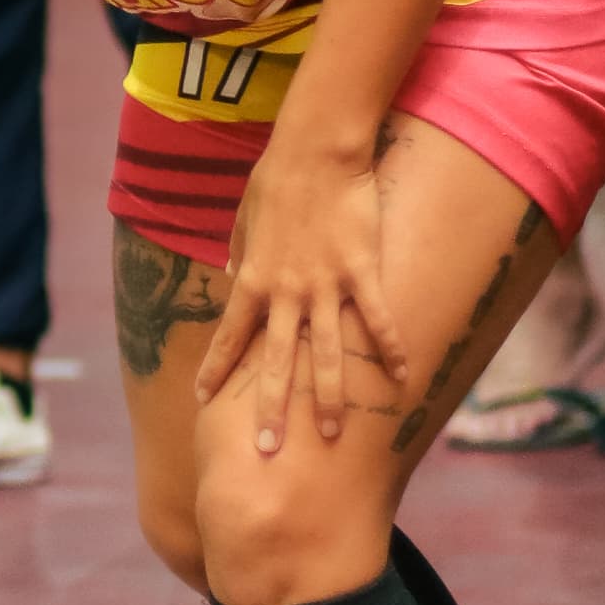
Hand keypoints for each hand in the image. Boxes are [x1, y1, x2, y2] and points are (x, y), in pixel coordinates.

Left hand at [193, 138, 404, 453]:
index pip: (228, 338)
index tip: (201, 402)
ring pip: (326, 354)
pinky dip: (391, 350)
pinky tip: (402, 379)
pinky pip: (378, 320)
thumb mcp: (244, 221)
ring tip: (330, 437)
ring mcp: (325, 286)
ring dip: (327, 398)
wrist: (316, 151)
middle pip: (276, 363)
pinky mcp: (362, 272)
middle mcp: (285, 293)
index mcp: (252, 281)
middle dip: (270, 409)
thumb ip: (239, 254)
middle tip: (265, 452)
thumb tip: (230, 273)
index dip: (215, 371)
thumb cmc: (276, 182)